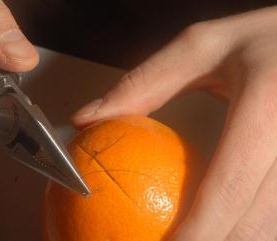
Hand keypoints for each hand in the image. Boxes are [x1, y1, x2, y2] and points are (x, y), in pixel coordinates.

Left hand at [73, 6, 276, 240]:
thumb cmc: (258, 40)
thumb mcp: (198, 50)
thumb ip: (142, 85)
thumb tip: (88, 119)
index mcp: (267, 103)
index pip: (229, 184)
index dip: (199, 231)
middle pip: (257, 221)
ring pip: (273, 225)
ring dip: (232, 239)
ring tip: (192, 234)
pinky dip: (248, 225)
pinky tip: (224, 225)